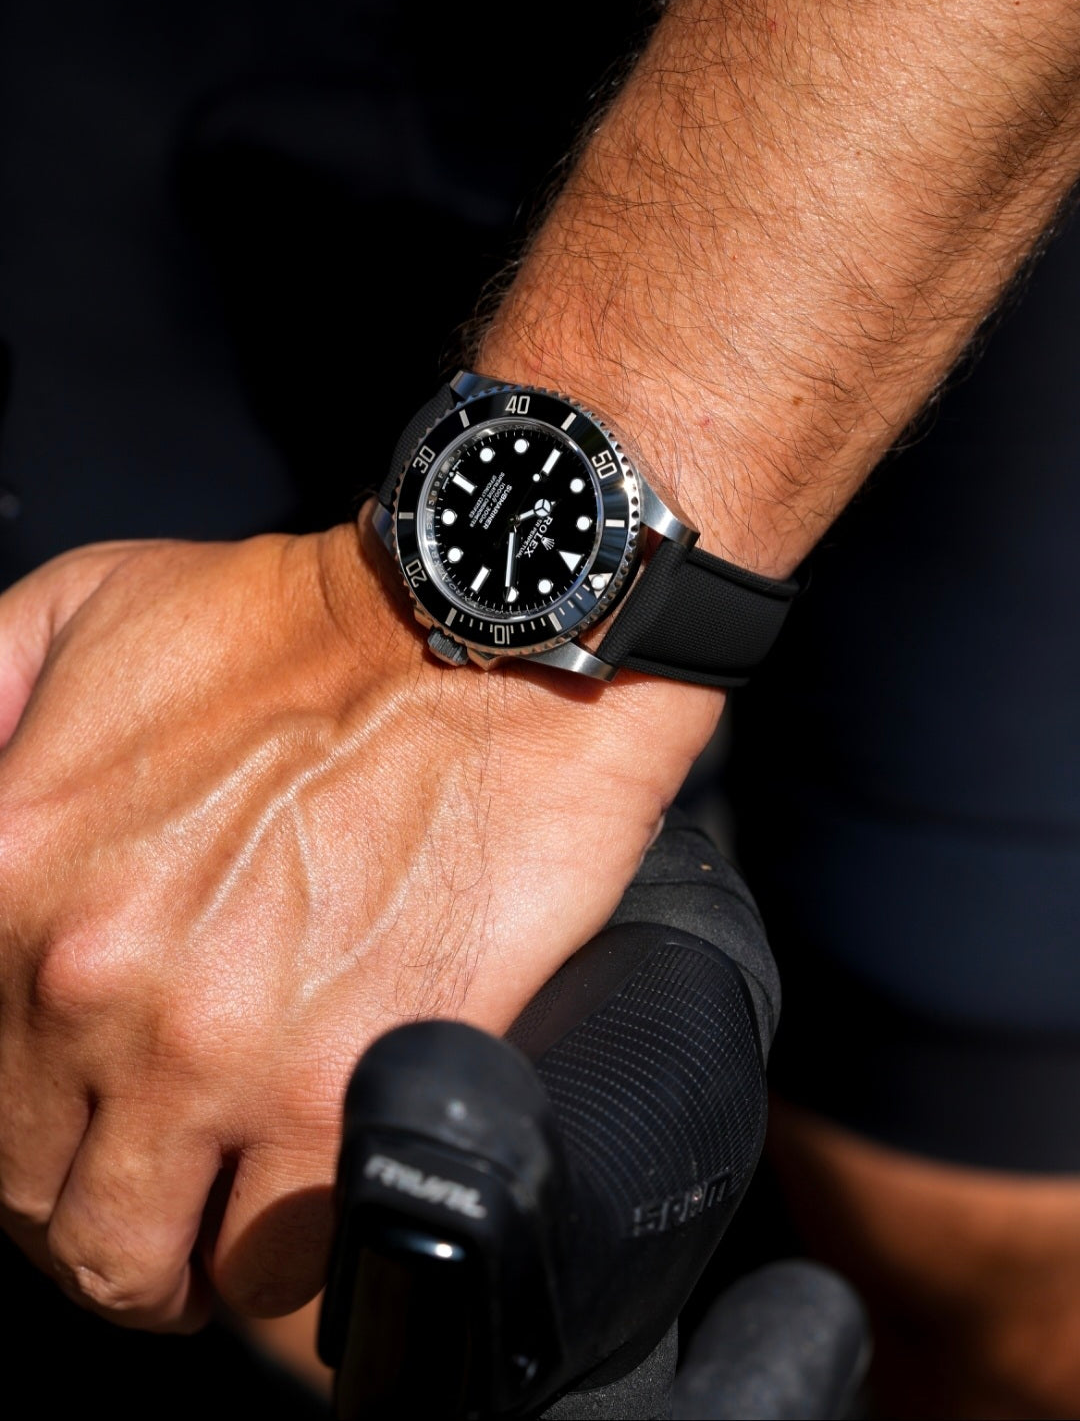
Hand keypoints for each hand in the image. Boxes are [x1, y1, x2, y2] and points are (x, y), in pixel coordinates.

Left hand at [0, 519, 719, 1328]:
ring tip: (232, 1200)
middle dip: (93, 1204)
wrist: (486, 641)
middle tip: (166, 1164)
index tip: (78, 1126)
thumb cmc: (305, 626)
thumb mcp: (87, 604)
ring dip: (181, 1252)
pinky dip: (287, 1258)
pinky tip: (310, 1187)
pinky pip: (280, 1269)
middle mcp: (90, 981)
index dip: (21, 1132)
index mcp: (9, 874)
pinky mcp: (345, 1094)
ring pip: (138, 1267)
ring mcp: (215, 1051)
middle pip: (38, 1205)